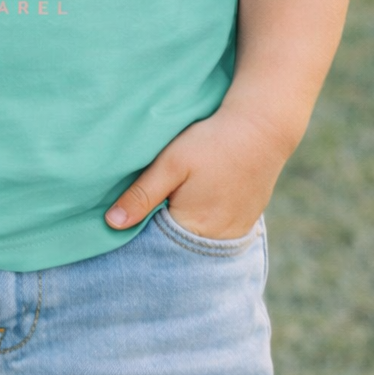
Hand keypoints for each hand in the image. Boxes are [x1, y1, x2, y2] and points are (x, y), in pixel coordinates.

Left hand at [104, 108, 292, 239]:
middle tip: (152, 205)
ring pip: (198, 240)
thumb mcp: (171, 164)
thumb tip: (111, 224)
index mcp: (195, 230)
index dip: (141, 233)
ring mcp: (236, 233)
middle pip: (179, 247)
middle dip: (161, 233)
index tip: (127, 220)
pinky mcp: (246, 221)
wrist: (262, 127)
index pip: (157, 248)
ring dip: (183, 227)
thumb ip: (142, 195)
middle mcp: (218, 241)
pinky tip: (197, 201)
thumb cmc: (213, 142)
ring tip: (174, 202)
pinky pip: (217, 232)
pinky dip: (203, 221)